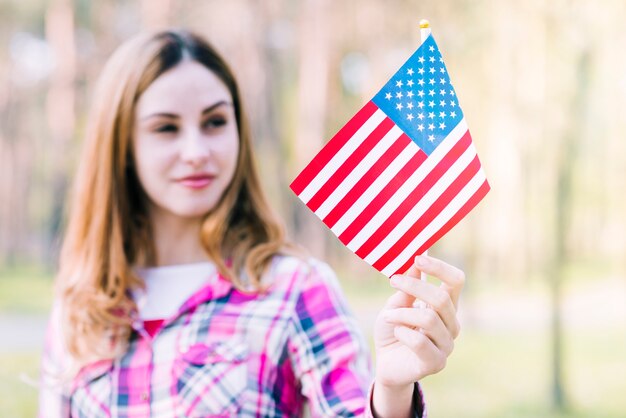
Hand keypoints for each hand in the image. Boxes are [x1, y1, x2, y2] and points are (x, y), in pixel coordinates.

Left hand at [373, 254, 464, 388]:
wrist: (386, 363)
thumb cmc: (393, 329)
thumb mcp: (395, 304)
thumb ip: (406, 289)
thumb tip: (414, 263)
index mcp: (446, 306)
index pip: (456, 281)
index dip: (440, 267)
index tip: (417, 258)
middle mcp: (451, 324)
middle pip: (441, 298)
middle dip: (414, 286)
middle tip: (392, 280)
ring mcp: (447, 344)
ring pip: (429, 318)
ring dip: (402, 313)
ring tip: (387, 316)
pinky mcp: (436, 362)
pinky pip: (420, 341)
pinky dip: (402, 332)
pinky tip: (397, 333)